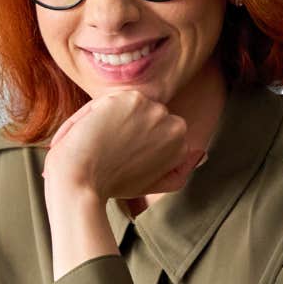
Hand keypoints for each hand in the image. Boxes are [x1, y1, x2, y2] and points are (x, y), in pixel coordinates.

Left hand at [43, 92, 202, 201]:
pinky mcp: (131, 98)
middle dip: (125, 128)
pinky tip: (94, 132)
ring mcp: (154, 109)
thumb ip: (179, 171)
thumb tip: (201, 153)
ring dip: (111, 118)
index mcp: (181, 142)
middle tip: (109, 152)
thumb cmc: (110, 185)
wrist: (81, 181)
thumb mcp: (152, 183)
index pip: (154, 128)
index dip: (133, 141)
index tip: (121, 158)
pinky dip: (97, 112)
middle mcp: (174, 124)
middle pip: (143, 115)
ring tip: (101, 144)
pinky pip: (111, 99)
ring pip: (126, 106)